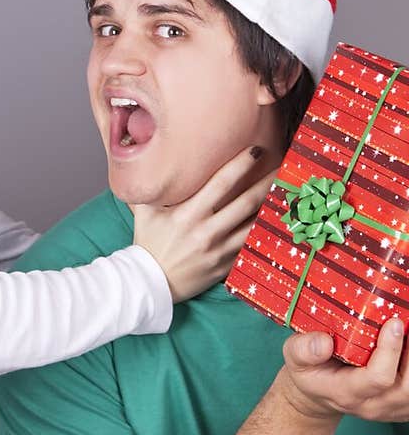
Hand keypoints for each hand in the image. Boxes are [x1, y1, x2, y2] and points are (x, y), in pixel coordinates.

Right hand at [132, 147, 271, 302]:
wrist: (151, 284)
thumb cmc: (147, 243)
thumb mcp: (144, 212)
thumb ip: (148, 187)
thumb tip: (145, 160)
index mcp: (188, 214)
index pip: (220, 183)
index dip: (240, 165)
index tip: (256, 150)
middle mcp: (207, 231)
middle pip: (246, 202)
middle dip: (267, 182)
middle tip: (285, 167)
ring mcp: (219, 250)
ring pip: (254, 226)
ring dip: (272, 208)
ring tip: (289, 193)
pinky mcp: (226, 266)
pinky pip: (250, 247)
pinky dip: (264, 234)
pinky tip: (278, 224)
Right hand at [277, 320, 408, 422]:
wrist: (318, 395)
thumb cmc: (309, 371)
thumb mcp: (294, 357)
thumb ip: (303, 350)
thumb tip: (324, 342)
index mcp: (346, 392)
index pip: (378, 378)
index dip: (390, 350)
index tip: (393, 322)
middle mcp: (372, 405)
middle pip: (407, 387)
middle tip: (406, 323)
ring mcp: (390, 409)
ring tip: (408, 332)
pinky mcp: (402, 407)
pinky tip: (407, 346)